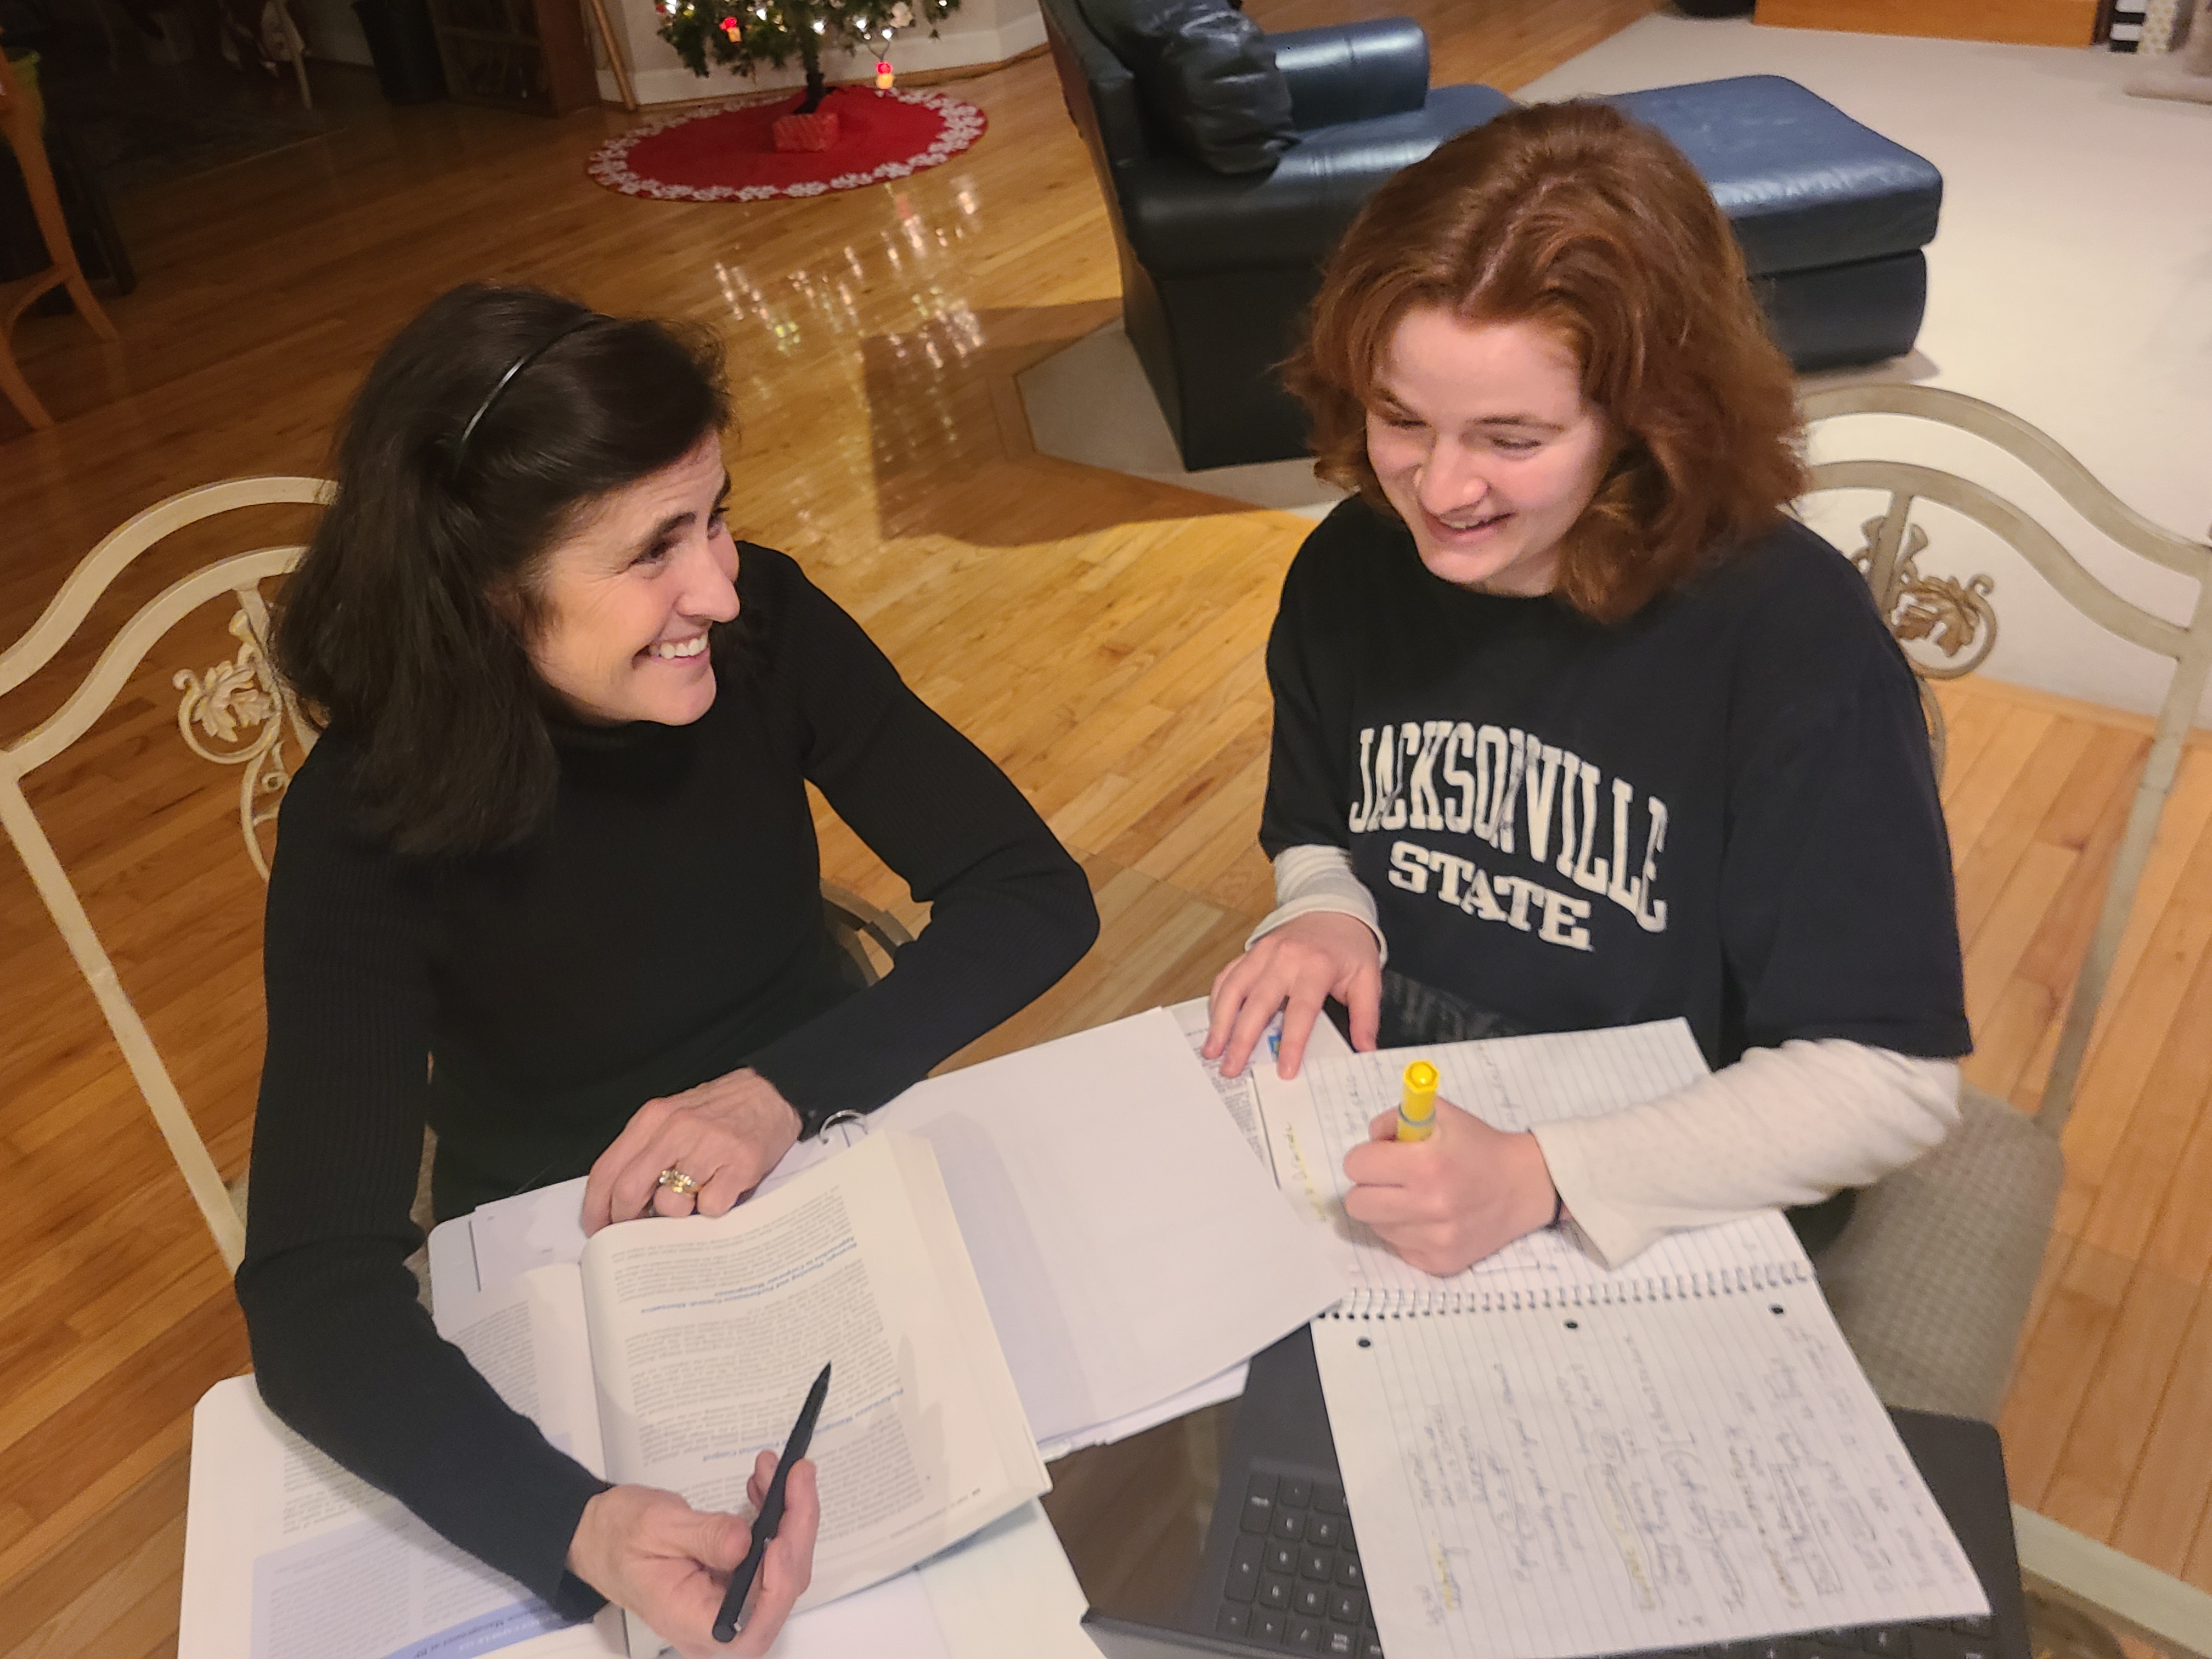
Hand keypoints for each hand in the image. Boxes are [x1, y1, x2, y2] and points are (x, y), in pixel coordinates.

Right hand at [567, 1458, 818, 1657]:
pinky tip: (765, 1486)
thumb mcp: (657, 1527)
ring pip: (782, 1569)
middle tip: (797, 1477)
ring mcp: (730, 1603)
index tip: (782, 1535)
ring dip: (789, 1517)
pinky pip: (770, 1556)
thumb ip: (704, 1537)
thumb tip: (745, 1542)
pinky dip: (775, 1519)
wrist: (601, 1535)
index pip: (752, 1625)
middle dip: (796, 1530)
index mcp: (692, 1621)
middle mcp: (717, 1623)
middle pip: (779, 1591)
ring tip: (780, 1472)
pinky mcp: (736, 1581)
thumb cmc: (618, 1537)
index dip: (778, 1583)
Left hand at [581, 1067, 802, 1234]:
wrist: (773, 1091)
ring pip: (670, 1205)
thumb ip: (646, 1150)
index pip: (607, 1168)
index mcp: (654, 1117)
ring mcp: (709, 1147)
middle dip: (627, 1220)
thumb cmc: (720, 1109)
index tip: (597, 1227)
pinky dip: (712, 1210)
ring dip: (677, 1213)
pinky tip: (721, 1190)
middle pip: (629, 1191)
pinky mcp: (740, 1164)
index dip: (595, 1206)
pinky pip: (710, 1208)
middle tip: (635, 1231)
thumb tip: (620, 1201)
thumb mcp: (672, 1117)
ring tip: (694, 1197)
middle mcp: (677, 1129)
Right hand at [1203, 911, 1381, 1079]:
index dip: (1292, 1042)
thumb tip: (1366, 1050)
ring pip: (1233, 989)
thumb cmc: (1349, 946)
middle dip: (1241, 1039)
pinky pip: (1228, 975)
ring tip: (1212, 1050)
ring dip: (1220, 1021)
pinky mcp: (1252, 951)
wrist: (1334, 908)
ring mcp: (1263, 953)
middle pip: (1257, 1003)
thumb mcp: (1368, 978)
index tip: (1285, 1070)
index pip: (1301, 1010)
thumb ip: (1366, 1016)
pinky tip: (1214, 1021)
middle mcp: (1285, 958)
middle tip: (1231, 1068)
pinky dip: (1217, 999)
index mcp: (1316, 965)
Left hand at [1342, 1096, 1558, 1275]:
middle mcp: (1430, 1206)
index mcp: (1426, 1164)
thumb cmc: (1478, 1146)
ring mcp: (1436, 1240)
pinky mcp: (1441, 1263)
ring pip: (1376, 1227)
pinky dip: (1407, 1232)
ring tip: (1416, 1197)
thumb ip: (1395, 1120)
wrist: (1524, 1185)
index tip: (1381, 1156)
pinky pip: (1399, 1247)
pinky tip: (1430, 1219)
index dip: (1365, 1157)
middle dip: (1368, 1186)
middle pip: (1357, 1204)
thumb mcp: (1438, 1115)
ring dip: (1387, 1211)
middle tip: (1390, 1179)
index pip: (1357, 1166)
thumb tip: (1369, 1142)